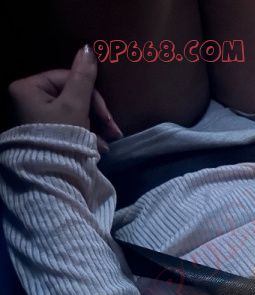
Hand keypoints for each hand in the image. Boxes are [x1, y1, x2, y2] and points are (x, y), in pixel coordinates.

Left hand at [8, 45, 122, 152]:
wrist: (53, 173)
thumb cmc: (61, 135)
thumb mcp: (76, 105)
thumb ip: (84, 78)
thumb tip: (88, 48)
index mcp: (29, 87)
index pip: (68, 78)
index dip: (92, 95)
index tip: (107, 116)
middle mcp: (29, 98)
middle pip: (73, 95)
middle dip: (96, 113)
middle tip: (113, 131)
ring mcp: (38, 114)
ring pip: (75, 110)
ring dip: (96, 124)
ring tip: (109, 140)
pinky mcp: (47, 129)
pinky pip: (71, 123)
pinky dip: (87, 132)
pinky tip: (99, 145)